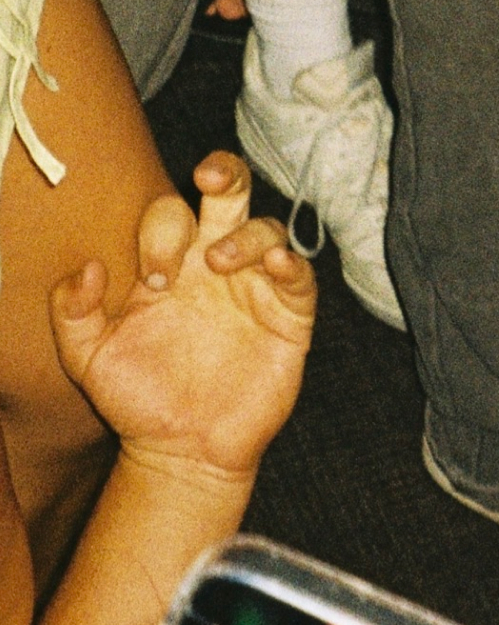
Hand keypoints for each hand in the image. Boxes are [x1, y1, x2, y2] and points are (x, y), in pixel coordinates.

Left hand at [50, 154, 315, 488]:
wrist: (182, 452)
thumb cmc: (138, 399)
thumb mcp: (89, 359)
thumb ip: (73, 313)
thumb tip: (88, 268)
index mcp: (172, 262)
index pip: (171, 214)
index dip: (161, 233)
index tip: (153, 278)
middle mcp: (216, 263)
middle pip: (230, 193)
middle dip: (224, 171)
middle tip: (208, 175)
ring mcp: (255, 286)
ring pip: (266, 229)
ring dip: (247, 234)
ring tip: (221, 261)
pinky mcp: (289, 316)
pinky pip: (300, 276)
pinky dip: (293, 263)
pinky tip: (275, 264)